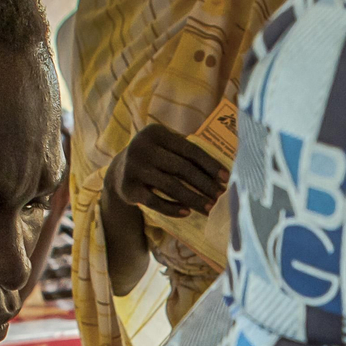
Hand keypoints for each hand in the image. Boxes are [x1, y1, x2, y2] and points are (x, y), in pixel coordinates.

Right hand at [108, 123, 225, 218]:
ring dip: (194, 199)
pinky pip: (155, 201)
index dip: (210, 164)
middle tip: (220, 197)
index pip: (190, 149)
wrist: (119, 173)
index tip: (226, 178)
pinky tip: (187, 212)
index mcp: (156, 132)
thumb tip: (221, 174)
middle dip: (205, 184)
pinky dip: (172, 208)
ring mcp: (134, 167)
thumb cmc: (155, 159)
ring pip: (171, 186)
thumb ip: (186, 153)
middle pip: (182, 168)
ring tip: (209, 208)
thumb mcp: (165, 148)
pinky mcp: (128, 188)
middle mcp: (142, 147)